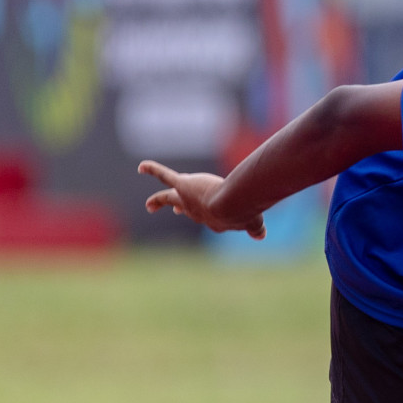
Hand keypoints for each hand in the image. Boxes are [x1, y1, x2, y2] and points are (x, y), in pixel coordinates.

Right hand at [139, 160, 264, 239]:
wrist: (232, 205)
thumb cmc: (245, 212)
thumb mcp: (253, 222)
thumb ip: (255, 229)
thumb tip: (260, 236)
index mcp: (212, 219)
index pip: (209, 215)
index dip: (214, 214)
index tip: (222, 214)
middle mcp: (195, 211)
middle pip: (185, 208)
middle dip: (179, 207)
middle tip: (174, 209)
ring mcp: (187, 198)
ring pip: (168, 197)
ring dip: (158, 200)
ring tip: (150, 204)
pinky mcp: (182, 185)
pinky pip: (164, 176)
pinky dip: (153, 170)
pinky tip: (142, 166)